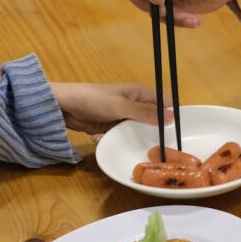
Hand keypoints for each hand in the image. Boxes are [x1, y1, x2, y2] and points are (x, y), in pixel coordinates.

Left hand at [50, 83, 171, 136]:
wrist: (63, 106)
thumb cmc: (94, 100)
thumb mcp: (122, 106)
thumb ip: (146, 113)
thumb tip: (172, 118)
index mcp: (141, 94)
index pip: (164, 103)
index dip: (172, 115)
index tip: (177, 132)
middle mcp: (135, 105)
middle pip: (153, 119)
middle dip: (154, 131)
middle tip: (160, 147)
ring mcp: (123, 117)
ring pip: (138, 130)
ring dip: (134, 137)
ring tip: (134, 147)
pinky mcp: (111, 127)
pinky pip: (122, 135)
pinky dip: (117, 139)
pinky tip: (108, 141)